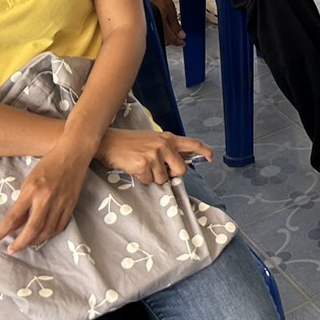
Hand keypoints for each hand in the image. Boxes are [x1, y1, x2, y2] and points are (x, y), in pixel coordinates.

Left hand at [0, 145, 90, 253]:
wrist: (73, 154)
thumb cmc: (48, 165)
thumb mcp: (29, 181)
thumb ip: (22, 204)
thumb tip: (14, 224)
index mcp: (32, 190)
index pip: (14, 216)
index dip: (3, 231)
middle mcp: (46, 199)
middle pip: (32, 229)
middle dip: (20, 243)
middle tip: (12, 250)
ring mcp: (61, 203)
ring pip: (47, 231)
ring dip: (35, 241)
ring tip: (26, 244)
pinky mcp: (71, 205)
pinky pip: (60, 226)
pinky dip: (50, 234)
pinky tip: (43, 235)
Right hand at [97, 128, 212, 185]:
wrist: (109, 142)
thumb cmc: (130, 142)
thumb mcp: (153, 140)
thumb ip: (169, 149)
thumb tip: (184, 160)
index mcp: (168, 138)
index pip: (193, 144)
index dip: (205, 151)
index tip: (211, 158)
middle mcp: (164, 145)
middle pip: (181, 170)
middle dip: (172, 175)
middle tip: (159, 171)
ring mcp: (154, 155)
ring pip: (163, 179)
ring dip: (153, 177)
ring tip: (142, 166)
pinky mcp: (143, 165)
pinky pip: (148, 182)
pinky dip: (142, 179)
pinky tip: (134, 169)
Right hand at [148, 0, 183, 46]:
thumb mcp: (171, 11)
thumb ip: (176, 25)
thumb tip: (181, 35)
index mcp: (161, 24)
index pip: (171, 38)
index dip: (178, 41)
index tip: (183, 42)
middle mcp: (154, 27)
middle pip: (164, 41)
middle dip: (173, 40)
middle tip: (179, 38)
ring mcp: (149, 27)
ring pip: (160, 38)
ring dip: (167, 38)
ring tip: (174, 34)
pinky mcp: (147, 25)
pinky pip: (156, 33)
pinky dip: (162, 33)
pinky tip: (166, 30)